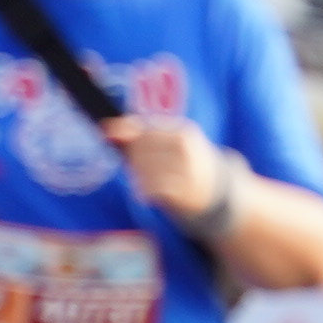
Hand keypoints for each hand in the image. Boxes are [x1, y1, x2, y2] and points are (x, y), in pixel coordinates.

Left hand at [105, 115, 227, 220]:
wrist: (216, 191)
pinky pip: (152, 189)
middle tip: (139, 170)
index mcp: (182, 131)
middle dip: (134, 161)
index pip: (142, 132)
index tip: (126, 148)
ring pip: (144, 169)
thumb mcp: (167, 143)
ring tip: (144, 182)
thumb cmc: (182, 163)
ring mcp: (186, 169)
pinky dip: (145, 192)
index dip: (130, 142)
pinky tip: (146, 194)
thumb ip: (136, 133)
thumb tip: (107, 128)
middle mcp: (185, 148)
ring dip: (139, 177)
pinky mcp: (184, 191)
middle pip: (141, 150)